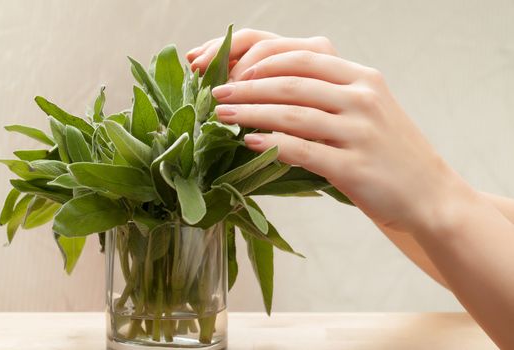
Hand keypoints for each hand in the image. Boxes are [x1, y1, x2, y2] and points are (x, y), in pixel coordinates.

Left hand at [186, 29, 475, 234]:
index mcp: (362, 78)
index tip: (233, 71)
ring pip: (290, 113)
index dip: (261, 60)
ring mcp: (359, 131)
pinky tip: (246, 141)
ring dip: (249, 112)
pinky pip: (301, 150)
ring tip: (220, 113)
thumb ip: (328, 95)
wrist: (430, 195)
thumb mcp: (367, 111)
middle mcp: (362, 98)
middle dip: (245, 85)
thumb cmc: (390, 153)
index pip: (303, 56)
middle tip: (215, 92)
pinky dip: (270, 144)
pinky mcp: (353, 166)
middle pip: (289, 82)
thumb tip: (270, 91)